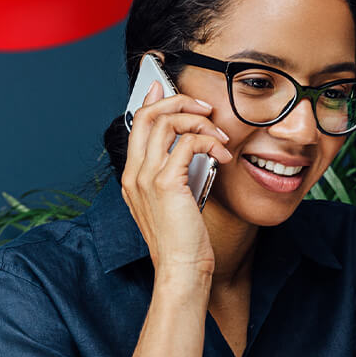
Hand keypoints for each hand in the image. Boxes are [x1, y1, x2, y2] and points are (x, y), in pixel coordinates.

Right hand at [120, 81, 233, 278]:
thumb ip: (175, 174)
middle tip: (204, 108)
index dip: (152, 101)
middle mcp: (134, 173)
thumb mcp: (174, 203)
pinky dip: (210, 141)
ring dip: (199, 120)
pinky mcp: (166, 182)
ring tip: (219, 136)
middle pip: (148, 114)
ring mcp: (146, 177)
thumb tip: (192, 148)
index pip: (136, 124)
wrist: (181, 269)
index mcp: (132, 177)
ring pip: (168, 121)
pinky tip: (223, 155)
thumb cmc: (183, 241)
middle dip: (178, 100)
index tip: (167, 88)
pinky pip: (189, 141)